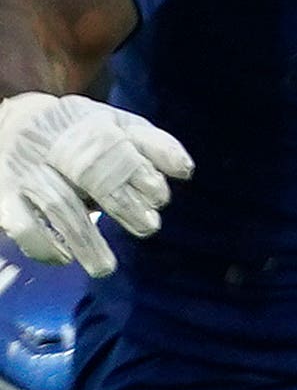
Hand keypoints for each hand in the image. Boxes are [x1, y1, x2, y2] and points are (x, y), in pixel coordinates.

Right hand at [0, 92, 189, 276]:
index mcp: (83, 123)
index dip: (139, 173)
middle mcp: (50, 144)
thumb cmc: (78, 131)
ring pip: (58, 204)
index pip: (114, 147)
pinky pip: (21, 224)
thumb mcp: (115, 125)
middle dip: (122, 204)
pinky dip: (43, 245)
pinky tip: (64, 258)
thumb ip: (152, 145)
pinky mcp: (3, 195)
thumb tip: (185, 171)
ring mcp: (23, 171)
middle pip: (89, 174)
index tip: (159, 198)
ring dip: (85, 240)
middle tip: (148, 228)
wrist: (8, 122)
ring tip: (105, 268)